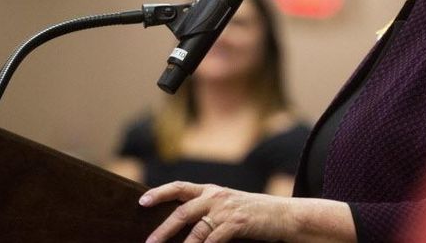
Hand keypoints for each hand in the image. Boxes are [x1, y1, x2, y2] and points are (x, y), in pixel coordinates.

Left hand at [139, 181, 291, 242]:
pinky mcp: (236, 223)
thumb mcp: (229, 206)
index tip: (141, 201)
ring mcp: (226, 210)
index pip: (180, 187)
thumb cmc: (254, 215)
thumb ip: (208, 210)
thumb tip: (182, 224)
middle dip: (162, 230)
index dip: (159, 193)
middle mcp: (216, 197)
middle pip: (182, 212)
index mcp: (212, 191)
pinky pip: (212, 241)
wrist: (284, 215)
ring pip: (195, 231)